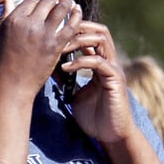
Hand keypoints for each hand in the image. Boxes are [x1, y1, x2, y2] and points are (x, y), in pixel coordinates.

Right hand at [0, 0, 80, 96]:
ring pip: (62, 9)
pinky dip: (77, 17)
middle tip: (55, 4)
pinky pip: (72, 27)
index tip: (40, 5)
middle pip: (47, 2)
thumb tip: (7, 1)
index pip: (31, 0)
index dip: (37, 0)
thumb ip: (2, 18)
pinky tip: (78, 13)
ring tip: (69, 3)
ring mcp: (44, 35)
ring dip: (66, 4)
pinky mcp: (56, 47)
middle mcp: (30, 24)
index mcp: (13, 20)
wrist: (8, 89)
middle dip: (51, 2)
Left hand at [59, 21, 136, 144]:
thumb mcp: (74, 94)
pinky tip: (65, 68)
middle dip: (78, 28)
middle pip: (99, 31)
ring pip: (101, 40)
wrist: (111, 135)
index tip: (53, 32)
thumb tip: (47, 68)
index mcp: (101, 63)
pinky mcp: (115, 79)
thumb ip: (66, 80)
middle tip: (57, 33)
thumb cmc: (94, 117)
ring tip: (60, 47)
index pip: (91, 35)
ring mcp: (114, 69)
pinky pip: (98, 62)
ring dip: (79, 40)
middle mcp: (109, 62)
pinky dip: (80, 62)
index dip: (75, 29)